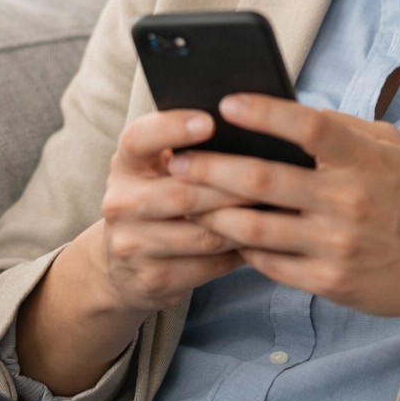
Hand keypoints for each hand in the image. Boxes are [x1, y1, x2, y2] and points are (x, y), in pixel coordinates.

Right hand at [16, 108, 249, 394]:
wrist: (121, 265)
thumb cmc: (157, 195)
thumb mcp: (156, 166)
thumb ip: (187, 147)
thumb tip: (246, 123)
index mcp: (125, 164)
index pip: (139, 139)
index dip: (172, 129)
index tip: (210, 121)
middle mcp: (121, 203)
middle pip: (183, 194)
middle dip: (232, 186)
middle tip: (273, 175)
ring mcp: (133, 246)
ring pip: (202, 234)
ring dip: (244, 223)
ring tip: (278, 209)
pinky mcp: (153, 279)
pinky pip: (208, 266)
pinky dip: (240, 252)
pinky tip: (264, 240)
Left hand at [168, 93, 399, 324]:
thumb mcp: (389, 145)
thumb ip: (340, 126)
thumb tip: (284, 111)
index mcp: (363, 159)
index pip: (307, 127)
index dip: (264, 112)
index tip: (226, 104)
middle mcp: (347, 200)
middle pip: (263, 180)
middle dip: (210, 168)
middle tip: (176, 159)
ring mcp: (336, 245)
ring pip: (254, 227)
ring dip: (212, 212)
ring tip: (185, 199)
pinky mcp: (330, 282)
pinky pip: (268, 263)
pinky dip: (240, 246)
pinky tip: (222, 233)